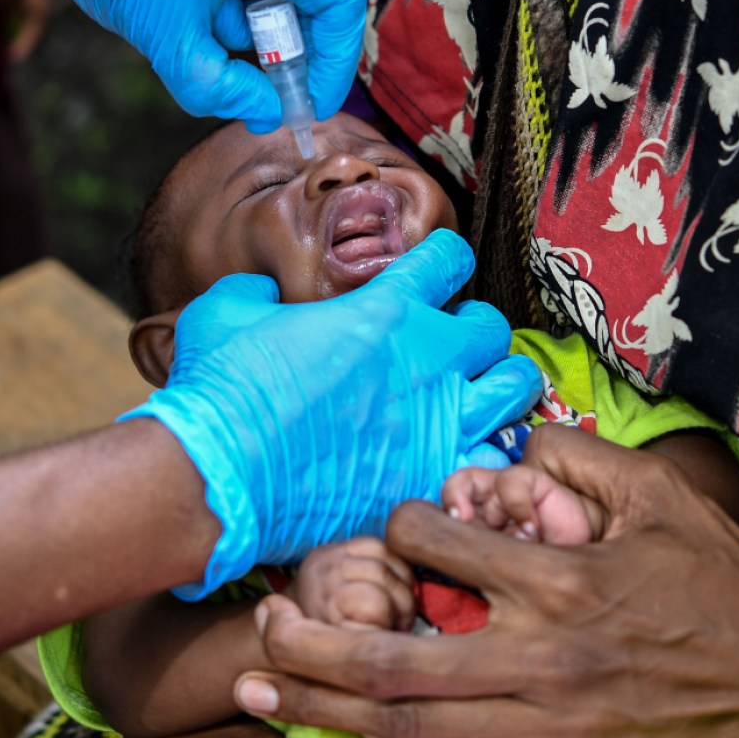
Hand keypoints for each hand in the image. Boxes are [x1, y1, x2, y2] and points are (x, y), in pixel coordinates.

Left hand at [0, 0, 365, 123]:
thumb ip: (222, 88)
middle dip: (292, 49)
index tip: (312, 103)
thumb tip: (268, 113)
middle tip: (269, 93)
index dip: (334, 62)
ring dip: (258, 24)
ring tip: (205, 31)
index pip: (339, 1)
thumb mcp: (166, 37)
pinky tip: (200, 4)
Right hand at [122, 230, 541, 598]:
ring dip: (501, 386)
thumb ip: (256, 291)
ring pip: (517, 388)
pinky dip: (484, 457)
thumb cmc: (221, 390)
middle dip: (476, 331)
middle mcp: (426, 359)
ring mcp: (438, 421)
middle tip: (451, 348)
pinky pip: (494, 460)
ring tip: (478, 396)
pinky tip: (462, 458)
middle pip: (493, 327)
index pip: (450, 259)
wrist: (221, 475)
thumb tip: (263, 293)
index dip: (444, 263)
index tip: (433, 277)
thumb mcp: (224, 312)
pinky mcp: (434, 477)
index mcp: (384, 308)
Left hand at [234, 426, 738, 737]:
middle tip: (260, 626)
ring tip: (267, 691)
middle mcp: (544, 663)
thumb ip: (577, 455)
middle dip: (310, 649)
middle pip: (394, 664)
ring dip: (329, 712)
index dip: (396, 524)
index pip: (438, 546)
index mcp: (563, 582)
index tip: (392, 520)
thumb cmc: (723, 579)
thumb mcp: (660, 494)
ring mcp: (551, 733)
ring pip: (411, 732)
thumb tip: (511, 433)